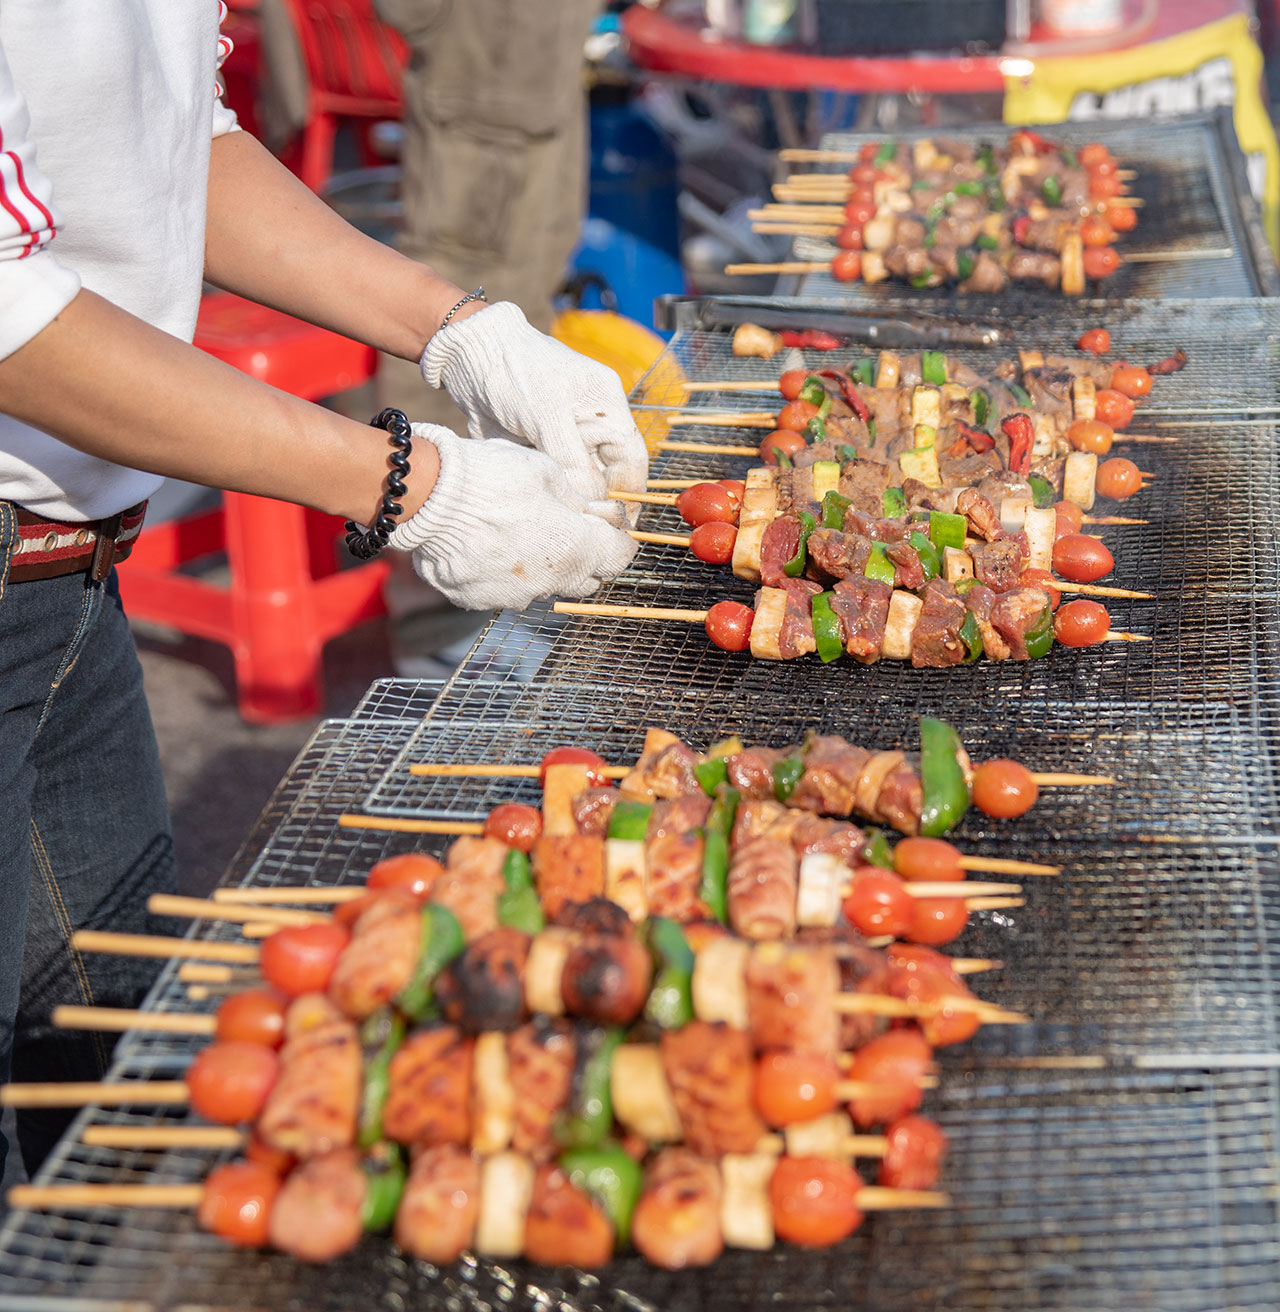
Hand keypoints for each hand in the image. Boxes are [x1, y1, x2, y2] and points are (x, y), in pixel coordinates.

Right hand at [388, 424, 637, 611]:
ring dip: (540, 565)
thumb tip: (597, 516)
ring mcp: (512, 596)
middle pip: (585, 579)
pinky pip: (502, 590)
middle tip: (563, 525)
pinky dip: (501, 572)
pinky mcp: (477, 600)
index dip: (618, 539)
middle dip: (583, 555)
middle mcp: (549, 583)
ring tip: (514, 530)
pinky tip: (484, 544)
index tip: (607, 525)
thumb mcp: (548, 473)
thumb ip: (579, 503)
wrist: (426, 495)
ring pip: (542, 586)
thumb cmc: (491, 475)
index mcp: (576, 549)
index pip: (620, 557)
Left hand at [420, 301, 648, 521]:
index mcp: (607, 407)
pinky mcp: (540, 450)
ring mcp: (565, 439)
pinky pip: (554, 481)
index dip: (629, 493)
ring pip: (580, 483)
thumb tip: (592, 504)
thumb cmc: (515, 371)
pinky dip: (552, 495)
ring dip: (574, 502)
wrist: (468, 357)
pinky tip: (545, 510)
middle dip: (600, 503)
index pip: (631, 459)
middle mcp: (591, 425)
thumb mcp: (547, 415)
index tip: (618, 526)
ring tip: (566, 524)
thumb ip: (572, 460)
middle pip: (609, 475)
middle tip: (589, 532)